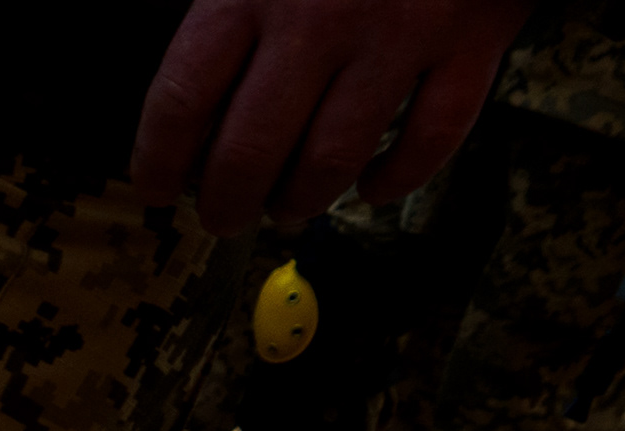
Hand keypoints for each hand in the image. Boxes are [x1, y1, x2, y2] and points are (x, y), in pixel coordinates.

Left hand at [130, 0, 533, 232]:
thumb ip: (225, 6)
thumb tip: (186, 96)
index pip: (181, 101)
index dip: (157, 161)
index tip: (154, 188)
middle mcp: (319, 19)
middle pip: (250, 151)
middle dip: (226, 202)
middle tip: (223, 215)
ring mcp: (398, 34)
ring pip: (332, 160)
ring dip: (301, 200)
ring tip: (288, 207)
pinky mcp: (470, 41)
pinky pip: (430, 139)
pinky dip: (398, 177)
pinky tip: (374, 185)